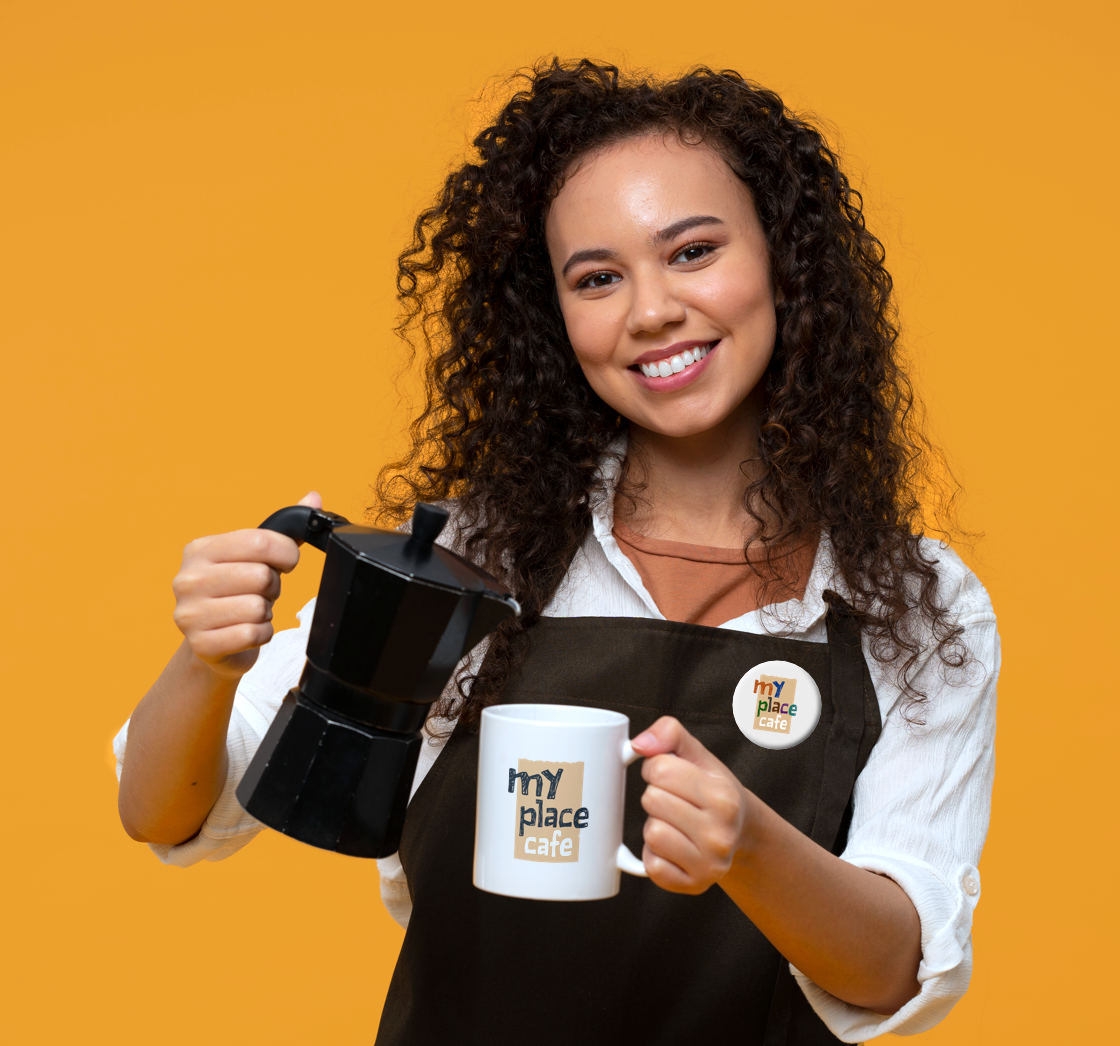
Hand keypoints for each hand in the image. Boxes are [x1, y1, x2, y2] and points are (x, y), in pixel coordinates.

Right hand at [171, 491, 320, 679]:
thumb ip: (284, 531)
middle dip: (272, 587)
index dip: (286, 553)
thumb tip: (314, 497)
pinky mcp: (201, 644)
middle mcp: (187, 579)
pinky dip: (260, 634)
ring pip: (257, 607)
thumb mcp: (255, 559)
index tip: (286, 562)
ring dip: (265, 613)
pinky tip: (246, 631)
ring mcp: (189, 614)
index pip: (260, 541)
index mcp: (199, 549)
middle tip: (260, 593)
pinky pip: (252, 634)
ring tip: (250, 612)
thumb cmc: (236, 594)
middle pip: (261, 575)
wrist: (212, 644)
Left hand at [631, 716, 752, 894]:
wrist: (739, 834)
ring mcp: (710, 864)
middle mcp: (721, 834)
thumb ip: (669, 732)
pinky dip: (655, 855)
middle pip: (651, 799)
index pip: (660, 769)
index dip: (656, 768)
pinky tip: (674, 848)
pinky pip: (652, 865)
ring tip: (676, 824)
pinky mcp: (694, 885)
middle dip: (656, 795)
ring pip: (651, 833)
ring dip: (655, 824)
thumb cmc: (710, 789)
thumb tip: (639, 744)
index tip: (670, 776)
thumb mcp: (697, 755)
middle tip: (675, 801)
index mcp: (723, 796)